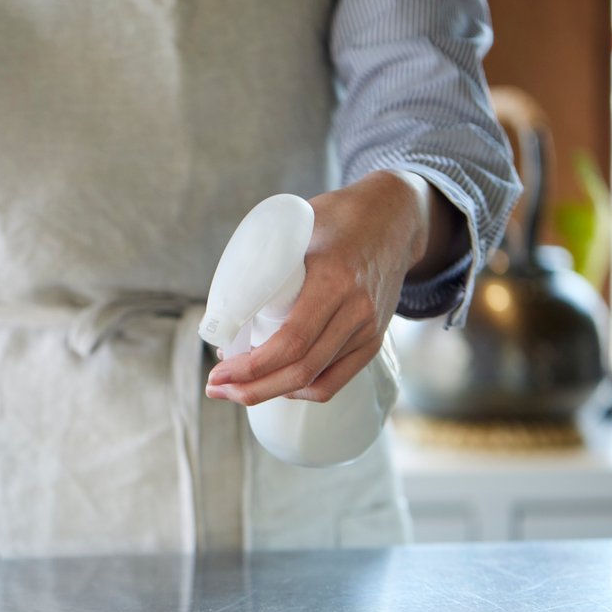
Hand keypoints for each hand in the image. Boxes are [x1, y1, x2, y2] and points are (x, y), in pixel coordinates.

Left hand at [205, 171, 464, 405]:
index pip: (291, 341)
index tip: (218, 371)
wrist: (395, 217)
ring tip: (236, 388)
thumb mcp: (297, 227)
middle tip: (215, 387)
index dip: (251, 366)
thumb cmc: (338, 218)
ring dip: (271, 393)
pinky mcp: (373, 340)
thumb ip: (265, 261)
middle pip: (301, 370)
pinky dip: (301, 391)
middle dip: (251, 389)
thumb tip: (221, 306)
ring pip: (317, 382)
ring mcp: (369, 329)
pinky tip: (275, 386)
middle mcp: (356, 310)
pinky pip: (335, 380)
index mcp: (333, 280)